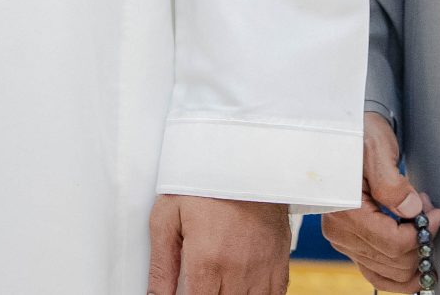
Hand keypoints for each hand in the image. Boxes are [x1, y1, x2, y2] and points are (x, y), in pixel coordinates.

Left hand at [147, 194, 290, 294]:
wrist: (247, 157)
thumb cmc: (203, 182)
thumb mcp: (168, 215)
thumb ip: (161, 265)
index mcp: (206, 262)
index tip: (184, 289)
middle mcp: (237, 272)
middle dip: (207, 294)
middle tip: (200, 279)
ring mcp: (262, 271)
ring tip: (218, 281)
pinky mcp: (279, 264)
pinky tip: (240, 285)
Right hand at [317, 112, 439, 291]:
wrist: (343, 135)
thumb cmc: (358, 136)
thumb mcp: (376, 150)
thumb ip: (393, 183)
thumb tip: (413, 211)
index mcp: (344, 210)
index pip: (393, 242)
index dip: (422, 234)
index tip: (437, 215)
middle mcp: (340, 231)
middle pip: (394, 262)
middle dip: (420, 244)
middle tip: (432, 216)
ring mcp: (344, 240)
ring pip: (388, 273)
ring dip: (413, 256)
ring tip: (424, 229)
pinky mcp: (350, 242)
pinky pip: (376, 272)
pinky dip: (400, 273)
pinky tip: (416, 261)